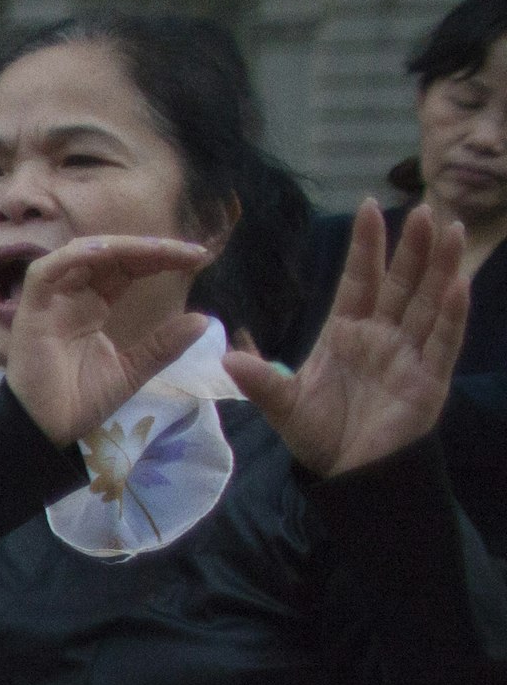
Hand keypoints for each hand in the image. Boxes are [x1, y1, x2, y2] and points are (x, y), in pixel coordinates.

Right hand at [0, 235, 213, 443]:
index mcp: (92, 308)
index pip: (127, 269)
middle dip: (150, 249)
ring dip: (121, 246)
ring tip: (161, 249)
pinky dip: (74, 257)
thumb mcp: (133, 369)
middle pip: (110, 257)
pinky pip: (46, 271)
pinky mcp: (31, 310)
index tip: (198, 260)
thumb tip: (203, 320)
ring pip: (81, 254)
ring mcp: (50, 301)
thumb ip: (163, 345)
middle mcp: (71, 297)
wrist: (47, 430)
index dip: (160, 260)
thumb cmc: (79, 402)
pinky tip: (107, 252)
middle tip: (191, 252)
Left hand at [227, 200, 471, 478]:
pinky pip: (443, 341)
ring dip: (441, 267)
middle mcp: (382, 336)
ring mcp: (409, 355)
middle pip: (401, 283)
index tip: (370, 208)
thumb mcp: (285, 406)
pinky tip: (458, 285)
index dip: (367, 247)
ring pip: (429, 302)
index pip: (360, 280)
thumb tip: (226, 357)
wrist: (347, 476)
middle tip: (424, 208)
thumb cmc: (320, 436)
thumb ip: (261, 381)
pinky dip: (451, 314)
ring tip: (451, 228)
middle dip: (413, 247)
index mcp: (346, 333)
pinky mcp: (429, 379)